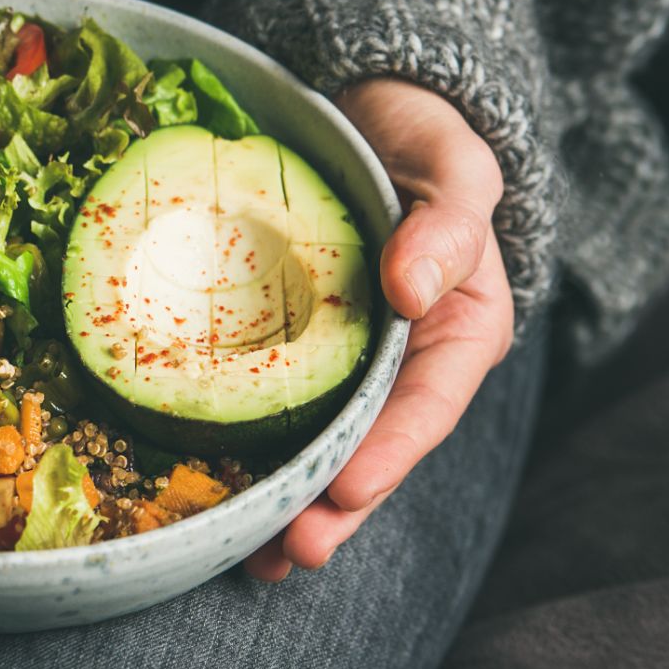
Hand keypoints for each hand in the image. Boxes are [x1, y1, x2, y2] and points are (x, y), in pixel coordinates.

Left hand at [244, 79, 514, 580]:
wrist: (369, 112)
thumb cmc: (421, 139)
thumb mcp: (453, 165)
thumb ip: (448, 224)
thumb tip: (412, 287)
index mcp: (457, 330)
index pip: (427, 405)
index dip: (390, 454)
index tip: (347, 488)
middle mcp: (402, 361)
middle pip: (372, 448)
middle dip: (333, 506)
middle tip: (289, 550)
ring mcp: (345, 361)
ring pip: (321, 445)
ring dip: (289, 503)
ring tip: (252, 556)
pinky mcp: (291, 349)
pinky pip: (270, 406)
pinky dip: (246, 453)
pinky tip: (211, 493)